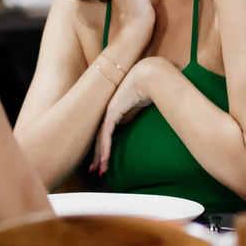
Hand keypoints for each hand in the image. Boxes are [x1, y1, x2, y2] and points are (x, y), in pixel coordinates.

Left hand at [91, 56, 171, 175]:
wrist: (149, 75)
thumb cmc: (149, 86)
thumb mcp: (139, 105)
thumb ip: (131, 114)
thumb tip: (126, 124)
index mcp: (115, 108)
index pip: (106, 130)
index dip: (104, 145)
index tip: (104, 159)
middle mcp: (109, 110)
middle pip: (100, 136)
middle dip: (98, 155)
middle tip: (96, 170)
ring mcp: (108, 111)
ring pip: (100, 138)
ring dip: (100, 156)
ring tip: (100, 170)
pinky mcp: (112, 113)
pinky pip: (106, 135)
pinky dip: (106, 149)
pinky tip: (105, 160)